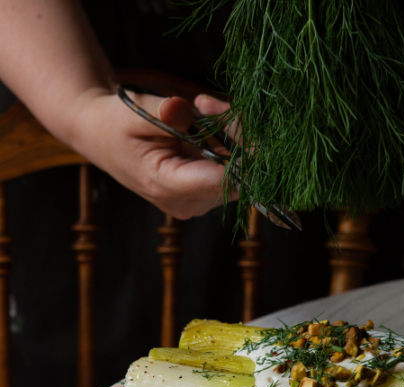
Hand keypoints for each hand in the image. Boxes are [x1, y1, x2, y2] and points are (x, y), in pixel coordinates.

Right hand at [67, 88, 237, 218]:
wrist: (100, 137)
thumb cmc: (114, 123)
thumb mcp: (135, 112)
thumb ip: (165, 114)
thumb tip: (189, 112)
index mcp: (169, 188)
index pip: (226, 179)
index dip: (239, 145)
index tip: (221, 110)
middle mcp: (188, 203)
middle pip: (239, 177)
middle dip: (238, 135)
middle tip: (209, 102)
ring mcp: (198, 202)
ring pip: (239, 174)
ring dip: (233, 137)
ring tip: (203, 108)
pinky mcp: (204, 194)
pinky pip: (231, 171)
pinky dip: (228, 144)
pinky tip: (205, 122)